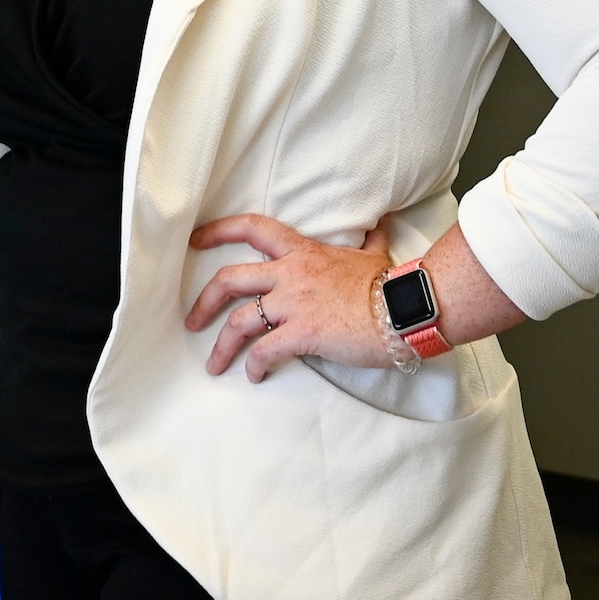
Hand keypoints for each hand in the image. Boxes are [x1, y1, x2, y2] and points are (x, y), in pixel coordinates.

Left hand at [185, 214, 393, 382]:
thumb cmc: (390, 283)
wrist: (407, 308)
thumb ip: (369, 239)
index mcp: (301, 251)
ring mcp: (294, 303)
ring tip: (214, 365)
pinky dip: (254, 365)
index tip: (195, 239)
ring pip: (240, 321)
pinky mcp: (303, 333)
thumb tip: (380, 224)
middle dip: (204, 302)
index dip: (218, 231)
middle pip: (229, 280)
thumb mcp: (373, 254)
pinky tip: (255, 375)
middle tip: (191, 321)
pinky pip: (265, 351)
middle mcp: (289, 274)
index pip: (251, 228)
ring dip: (222, 346)